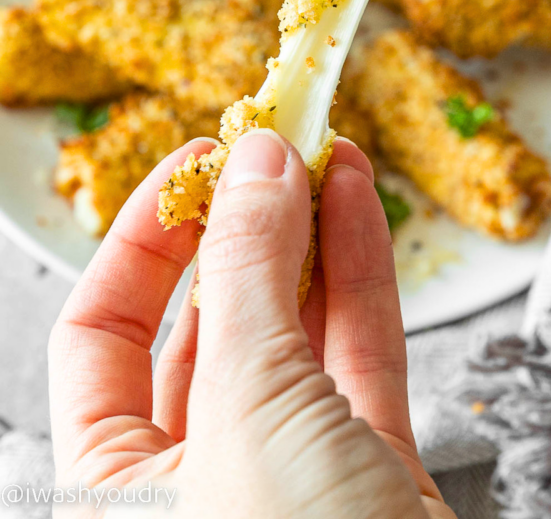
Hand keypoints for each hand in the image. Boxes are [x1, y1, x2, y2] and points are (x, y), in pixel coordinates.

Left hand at [49, 131, 453, 518]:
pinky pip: (355, 351)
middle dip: (240, 226)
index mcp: (116, 490)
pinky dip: (358, 271)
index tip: (194, 163)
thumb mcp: (251, 411)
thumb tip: (252, 163)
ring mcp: (288, 472)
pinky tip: (357, 203)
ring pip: (291, 326)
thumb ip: (250, 276)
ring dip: (308, 233)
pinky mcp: (368, 471)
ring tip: (322, 152)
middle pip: (207, 319)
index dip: (144, 240)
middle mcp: (196, 479)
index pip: (102, 335)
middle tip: (267, 146)